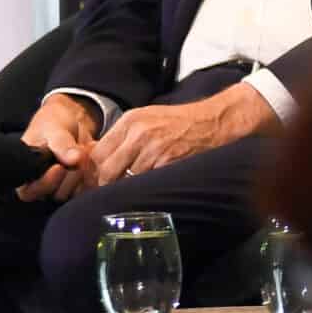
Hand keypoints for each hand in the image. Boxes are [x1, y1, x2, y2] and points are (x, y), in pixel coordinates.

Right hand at [16, 94, 98, 202]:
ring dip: (84, 172)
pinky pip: (92, 185)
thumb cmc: (52, 125)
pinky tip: (93, 150)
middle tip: (78, 153)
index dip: (46, 183)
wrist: (69, 120)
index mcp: (26, 175)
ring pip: (76, 192)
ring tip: (85, 149)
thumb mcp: (53, 130)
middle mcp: (43, 185)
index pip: (29, 193)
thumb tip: (75, 160)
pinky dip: (96, 170)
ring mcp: (63, 185)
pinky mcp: (82, 182)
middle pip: (57, 194)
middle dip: (70, 175)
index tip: (59, 167)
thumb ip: (61, 144)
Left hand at [85, 84, 272, 186]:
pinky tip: (151, 187)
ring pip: (124, 180)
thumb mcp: (148, 119)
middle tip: (109, 193)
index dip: (94, 172)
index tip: (96, 182)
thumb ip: (124, 136)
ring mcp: (153, 148)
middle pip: (106, 169)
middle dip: (105, 184)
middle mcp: (138, 133)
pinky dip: (145, 188)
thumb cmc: (183, 122)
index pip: (96, 154)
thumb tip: (100, 162)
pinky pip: (145, 182)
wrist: (217, 120)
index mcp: (130, 121)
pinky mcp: (168, 161)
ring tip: (131, 191)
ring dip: (126, 188)